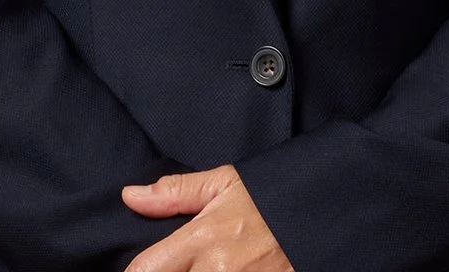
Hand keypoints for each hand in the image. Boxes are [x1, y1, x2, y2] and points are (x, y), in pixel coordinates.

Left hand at [120, 166, 292, 271]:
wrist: (318, 217)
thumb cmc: (269, 200)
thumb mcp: (224, 184)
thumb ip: (176, 192)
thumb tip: (130, 196)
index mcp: (202, 238)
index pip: (145, 269)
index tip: (143, 271)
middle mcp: (216, 271)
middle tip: (178, 267)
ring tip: (201, 269)